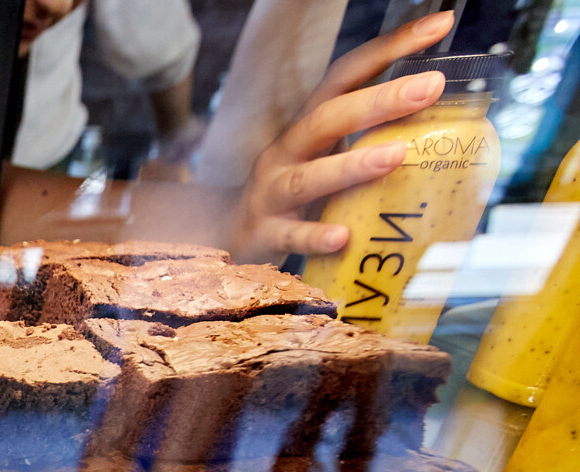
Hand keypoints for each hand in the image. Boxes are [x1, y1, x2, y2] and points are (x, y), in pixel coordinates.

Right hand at [228, 10, 452, 261]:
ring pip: (308, 176)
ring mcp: (272, 192)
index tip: (438, 25)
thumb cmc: (298, 191)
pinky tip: (342, 236)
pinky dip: (314, 235)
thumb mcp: (328, 154)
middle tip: (430, 87)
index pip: (347, 76)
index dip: (390, 48)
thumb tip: (448, 122)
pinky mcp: (266, 234)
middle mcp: (288, 150)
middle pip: (328, 118)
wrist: (233, 235)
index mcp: (309, 125)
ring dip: (351, 165)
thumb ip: (373, 137)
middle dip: (379, 101)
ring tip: (395, 156)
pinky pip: (290, 235)